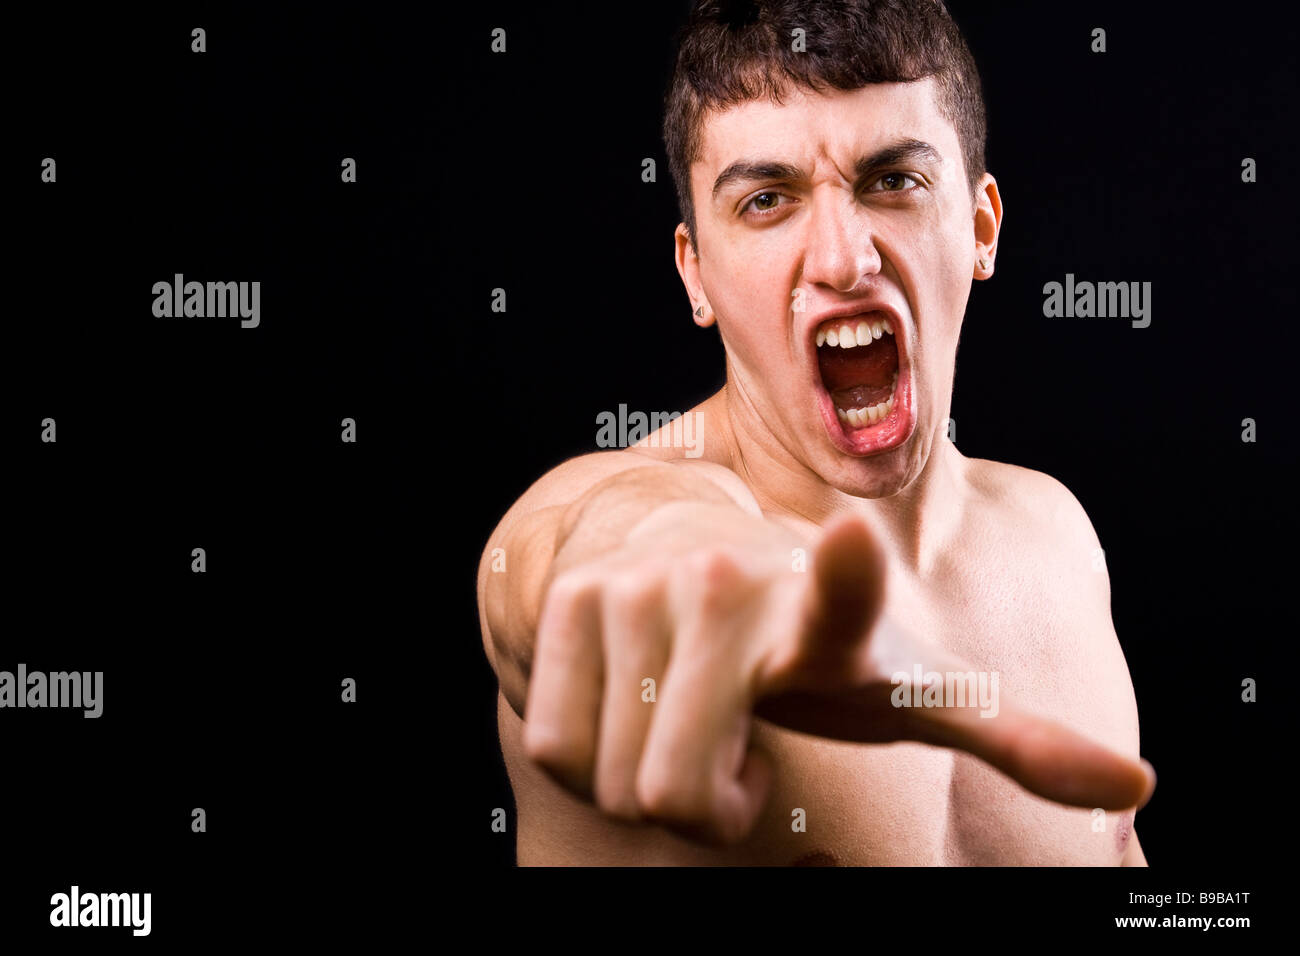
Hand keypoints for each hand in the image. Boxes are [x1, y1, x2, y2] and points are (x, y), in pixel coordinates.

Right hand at [523, 507, 1154, 844]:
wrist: (696, 551)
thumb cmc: (811, 642)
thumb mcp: (903, 689)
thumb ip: (1014, 739)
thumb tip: (1141, 783)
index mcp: (833, 619)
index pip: (847, 600)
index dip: (847, 581)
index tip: (853, 540)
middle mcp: (731, 587)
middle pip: (675, 798)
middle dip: (703, 810)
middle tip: (739, 757)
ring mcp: (642, 587)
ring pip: (614, 779)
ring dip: (650, 783)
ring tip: (690, 723)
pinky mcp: (571, 594)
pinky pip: (554, 743)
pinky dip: (591, 757)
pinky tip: (638, 707)